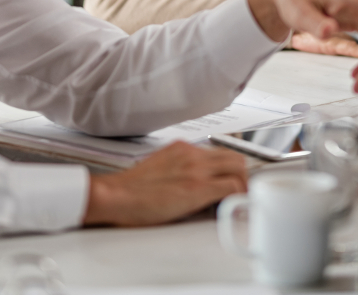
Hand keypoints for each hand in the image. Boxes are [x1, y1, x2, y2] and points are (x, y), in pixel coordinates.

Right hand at [83, 141, 247, 226]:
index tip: (230, 181)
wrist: (115, 195)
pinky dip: (238, 197)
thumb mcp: (159, 167)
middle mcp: (193, 154)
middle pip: (235, 156)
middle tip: (239, 192)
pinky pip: (232, 186)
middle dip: (242, 175)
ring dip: (242, 185)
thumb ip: (179, 169)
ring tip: (236, 201)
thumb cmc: (130, 189)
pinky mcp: (197, 188)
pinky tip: (232, 208)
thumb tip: (192, 183)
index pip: (219, 152)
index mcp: (182, 149)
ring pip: (238, 168)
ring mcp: (197, 169)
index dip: (229, 169)